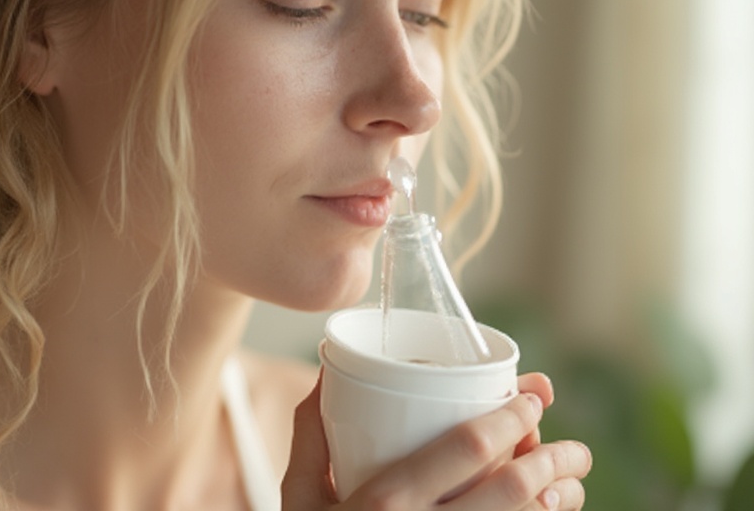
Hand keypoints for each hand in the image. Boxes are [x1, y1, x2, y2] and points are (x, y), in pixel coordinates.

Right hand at [282, 372, 591, 509]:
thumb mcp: (299, 496)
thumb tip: (330, 372)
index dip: (510, 418)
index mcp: (385, 501)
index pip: (467, 448)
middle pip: (512, 489)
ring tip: (571, 481)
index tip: (532, 398)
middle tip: (571, 446)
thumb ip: (312, 434)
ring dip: (559, 500)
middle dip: (553, 459)